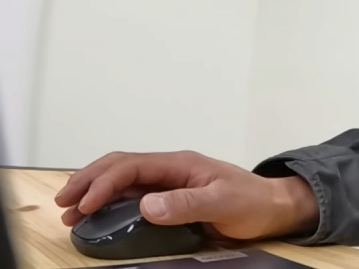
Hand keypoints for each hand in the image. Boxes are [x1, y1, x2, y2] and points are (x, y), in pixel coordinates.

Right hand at [54, 150, 318, 240]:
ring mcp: (169, 183)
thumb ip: (187, 204)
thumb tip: (146, 205)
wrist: (274, 209)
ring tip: (70, 213)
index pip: (131, 166)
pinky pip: (132, 196)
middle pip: (120, 166)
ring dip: (95, 192)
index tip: (84, 206)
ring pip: (122, 181)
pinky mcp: (171, 198)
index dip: (104, 183)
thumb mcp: (223, 202)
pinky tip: (97, 216)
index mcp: (180, 163)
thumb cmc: (253, 202)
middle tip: (63, 204)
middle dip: (88, 181)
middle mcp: (171, 169)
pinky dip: (110, 204)